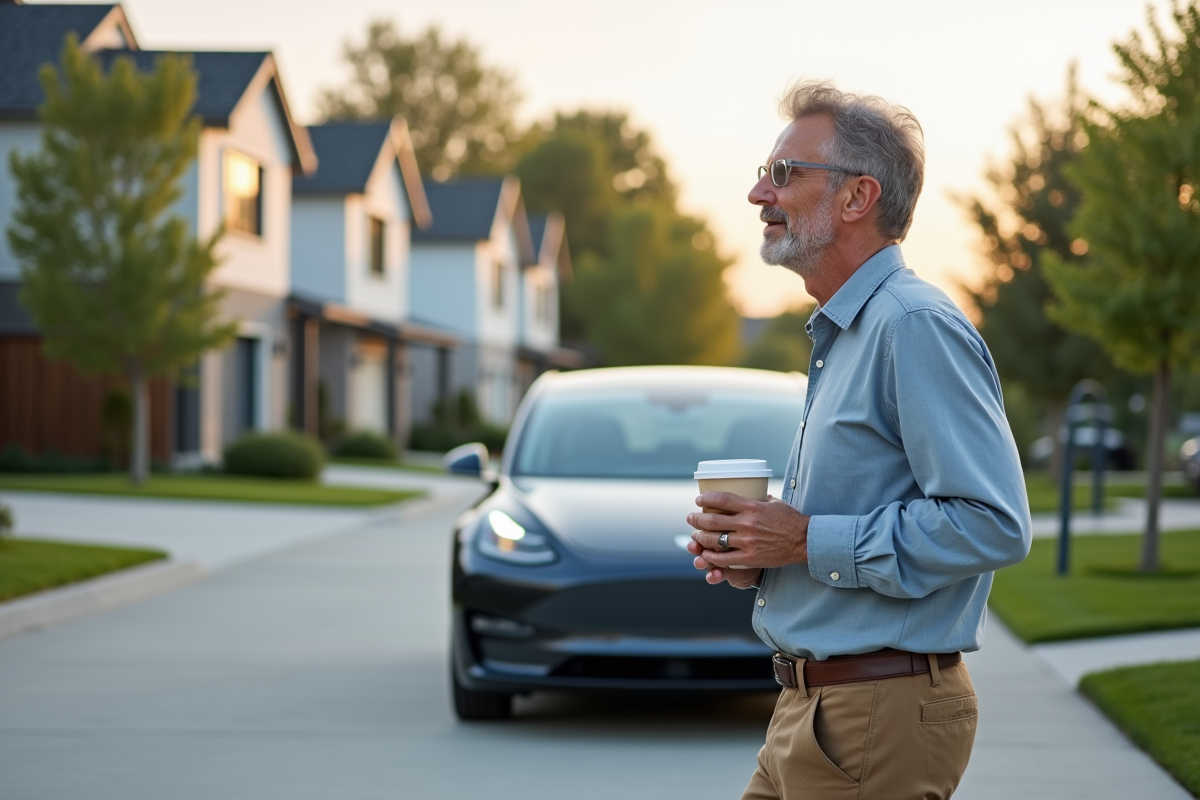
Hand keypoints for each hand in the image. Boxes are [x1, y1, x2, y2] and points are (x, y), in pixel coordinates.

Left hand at [685, 492, 808, 585]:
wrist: (804, 541)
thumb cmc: (791, 520)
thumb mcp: (775, 503)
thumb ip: (759, 499)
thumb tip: (750, 492)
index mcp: (752, 506)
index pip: (722, 499)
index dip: (706, 498)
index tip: (699, 500)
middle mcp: (747, 523)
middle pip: (713, 519)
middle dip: (697, 519)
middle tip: (690, 518)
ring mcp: (747, 541)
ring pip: (714, 539)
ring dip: (700, 537)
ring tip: (695, 536)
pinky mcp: (749, 557)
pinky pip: (723, 558)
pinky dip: (711, 556)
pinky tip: (706, 553)